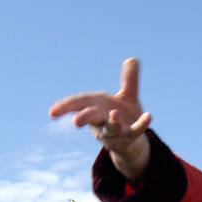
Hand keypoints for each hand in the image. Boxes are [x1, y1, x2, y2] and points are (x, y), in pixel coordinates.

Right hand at [49, 57, 151, 179]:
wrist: (132, 141)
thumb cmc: (122, 116)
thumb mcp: (127, 96)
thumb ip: (129, 80)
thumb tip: (133, 59)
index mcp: (96, 107)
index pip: (79, 104)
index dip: (66, 107)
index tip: (52, 113)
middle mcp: (102, 120)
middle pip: (91, 118)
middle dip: (84, 118)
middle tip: (76, 122)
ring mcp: (115, 131)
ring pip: (111, 129)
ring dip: (112, 122)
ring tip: (115, 115)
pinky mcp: (129, 137)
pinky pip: (135, 131)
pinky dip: (141, 124)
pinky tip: (149, 115)